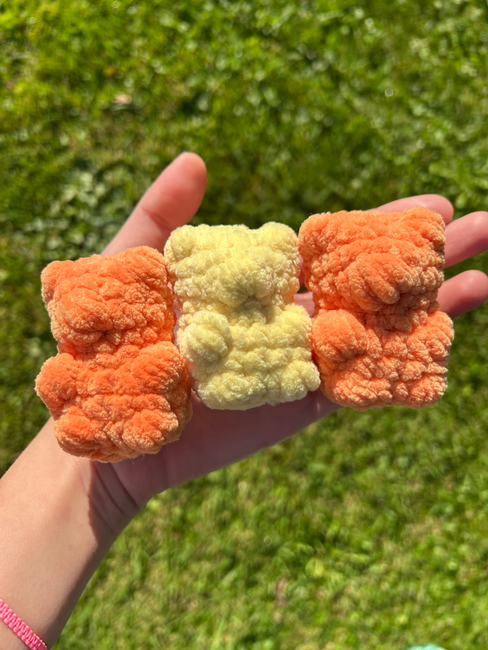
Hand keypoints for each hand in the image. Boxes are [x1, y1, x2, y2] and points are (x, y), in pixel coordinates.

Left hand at [97, 153, 487, 508]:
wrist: (115, 422)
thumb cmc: (116, 341)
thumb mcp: (133, 264)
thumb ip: (163, 215)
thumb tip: (198, 161)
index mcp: (259, 282)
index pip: (332, 248)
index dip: (380, 228)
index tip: (428, 206)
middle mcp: (288, 319)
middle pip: (367, 285)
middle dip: (425, 260)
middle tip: (482, 228)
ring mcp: (298, 362)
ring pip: (373, 331)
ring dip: (430, 309)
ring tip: (485, 281)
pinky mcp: (297, 405)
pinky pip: (357, 384)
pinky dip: (398, 366)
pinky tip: (446, 344)